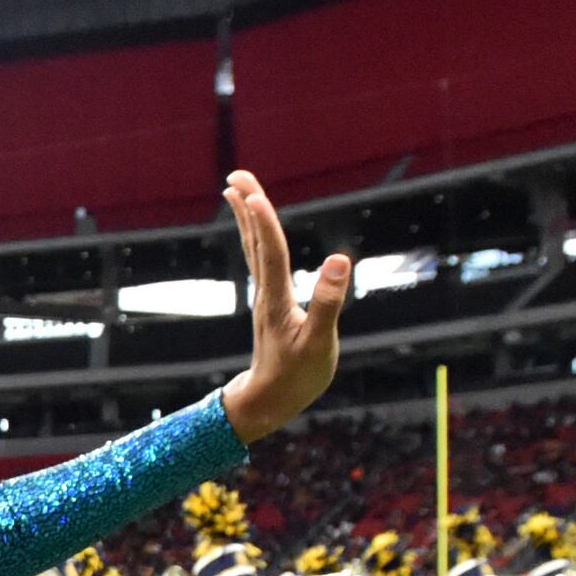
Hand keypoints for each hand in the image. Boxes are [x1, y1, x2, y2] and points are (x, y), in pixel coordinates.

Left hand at [216, 171, 351, 442]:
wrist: (270, 401)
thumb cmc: (297, 376)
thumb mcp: (319, 344)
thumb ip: (328, 303)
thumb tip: (339, 262)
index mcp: (277, 299)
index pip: (270, 252)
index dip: (264, 222)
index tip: (252, 193)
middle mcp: (266, 292)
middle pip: (256, 241)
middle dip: (248, 207)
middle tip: (236, 174)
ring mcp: (266, 297)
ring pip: (255, 249)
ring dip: (247, 218)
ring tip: (236, 190)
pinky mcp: (270, 303)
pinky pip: (261, 261)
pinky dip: (257, 239)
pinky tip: (257, 232)